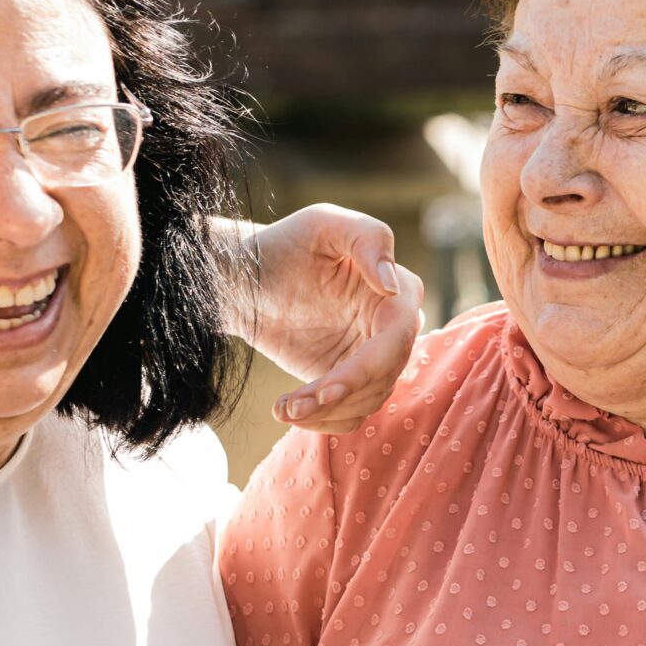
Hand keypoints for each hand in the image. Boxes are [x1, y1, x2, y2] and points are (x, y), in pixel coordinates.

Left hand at [219, 207, 424, 432]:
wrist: (248, 277)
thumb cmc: (287, 243)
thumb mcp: (324, 223)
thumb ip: (370, 240)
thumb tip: (392, 289)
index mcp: (398, 293)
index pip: (396, 340)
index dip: (365, 369)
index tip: (325, 388)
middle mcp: (392, 329)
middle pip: (383, 378)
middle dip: (340, 398)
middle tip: (293, 407)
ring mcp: (370, 357)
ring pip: (367, 402)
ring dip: (326, 414)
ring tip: (283, 409)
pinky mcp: (346, 381)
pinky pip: (349, 414)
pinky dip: (322, 422)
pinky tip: (287, 410)